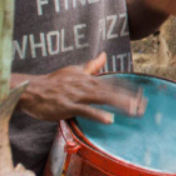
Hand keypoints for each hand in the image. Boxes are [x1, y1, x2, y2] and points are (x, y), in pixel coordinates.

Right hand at [18, 53, 145, 123]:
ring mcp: (76, 95)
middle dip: (129, 98)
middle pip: (111, 91)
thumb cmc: (52, 83)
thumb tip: (104, 55)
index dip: (128, 88)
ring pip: (102, 99)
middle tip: (145, 106)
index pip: (113, 82)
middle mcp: (85, 85)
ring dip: (119, 104)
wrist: (30, 90)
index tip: (143, 94)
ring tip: (134, 111)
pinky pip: (85, 110)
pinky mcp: (67, 106)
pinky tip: (110, 120)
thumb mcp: (74, 71)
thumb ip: (91, 66)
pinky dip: (97, 114)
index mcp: (88, 78)